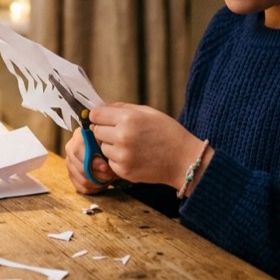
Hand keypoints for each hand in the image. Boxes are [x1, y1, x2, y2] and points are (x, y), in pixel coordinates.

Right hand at [65, 128, 116, 193]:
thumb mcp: (109, 143)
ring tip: (109, 177)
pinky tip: (102, 182)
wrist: (108, 148)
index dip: (92, 162)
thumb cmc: (110, 143)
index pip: (77, 151)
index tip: (106, 167)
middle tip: (110, 174)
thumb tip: (103, 167)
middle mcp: (71, 148)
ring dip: (98, 182)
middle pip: (79, 168)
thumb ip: (105, 151)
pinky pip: (82, 187)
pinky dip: (95, 188)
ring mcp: (69, 162)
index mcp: (79, 136)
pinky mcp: (72, 174)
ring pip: (82, 180)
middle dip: (98, 174)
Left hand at [86, 103, 209, 189]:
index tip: (103, 118)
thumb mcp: (147, 112)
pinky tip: (134, 156)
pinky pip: (110, 162)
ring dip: (111, 146)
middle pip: (96, 131)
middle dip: (105, 130)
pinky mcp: (123, 171)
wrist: (184, 160)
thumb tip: (99, 109)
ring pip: (102, 147)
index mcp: (128, 118)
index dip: (99, 116)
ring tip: (131, 145)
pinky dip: (117, 159)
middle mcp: (122, 137)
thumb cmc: (167, 132)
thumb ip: (122, 108)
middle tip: (121, 132)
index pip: (95, 115)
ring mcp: (122, 156)